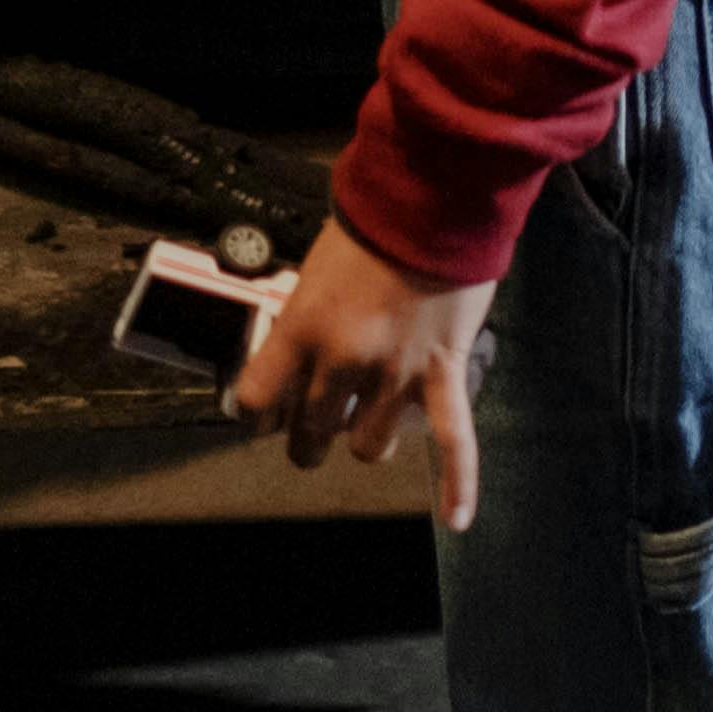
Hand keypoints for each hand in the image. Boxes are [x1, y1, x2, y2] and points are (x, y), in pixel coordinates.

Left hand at [228, 216, 499, 528]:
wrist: (436, 194)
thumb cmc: (374, 219)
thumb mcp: (317, 264)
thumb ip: (307, 314)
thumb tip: (301, 349)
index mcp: (302, 327)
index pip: (256, 398)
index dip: (254, 412)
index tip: (258, 413)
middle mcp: (343, 359)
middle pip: (310, 433)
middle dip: (307, 438)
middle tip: (311, 428)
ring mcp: (395, 373)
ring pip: (369, 446)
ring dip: (365, 439)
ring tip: (367, 423)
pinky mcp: (443, 373)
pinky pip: (453, 440)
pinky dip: (458, 482)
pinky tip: (456, 517)